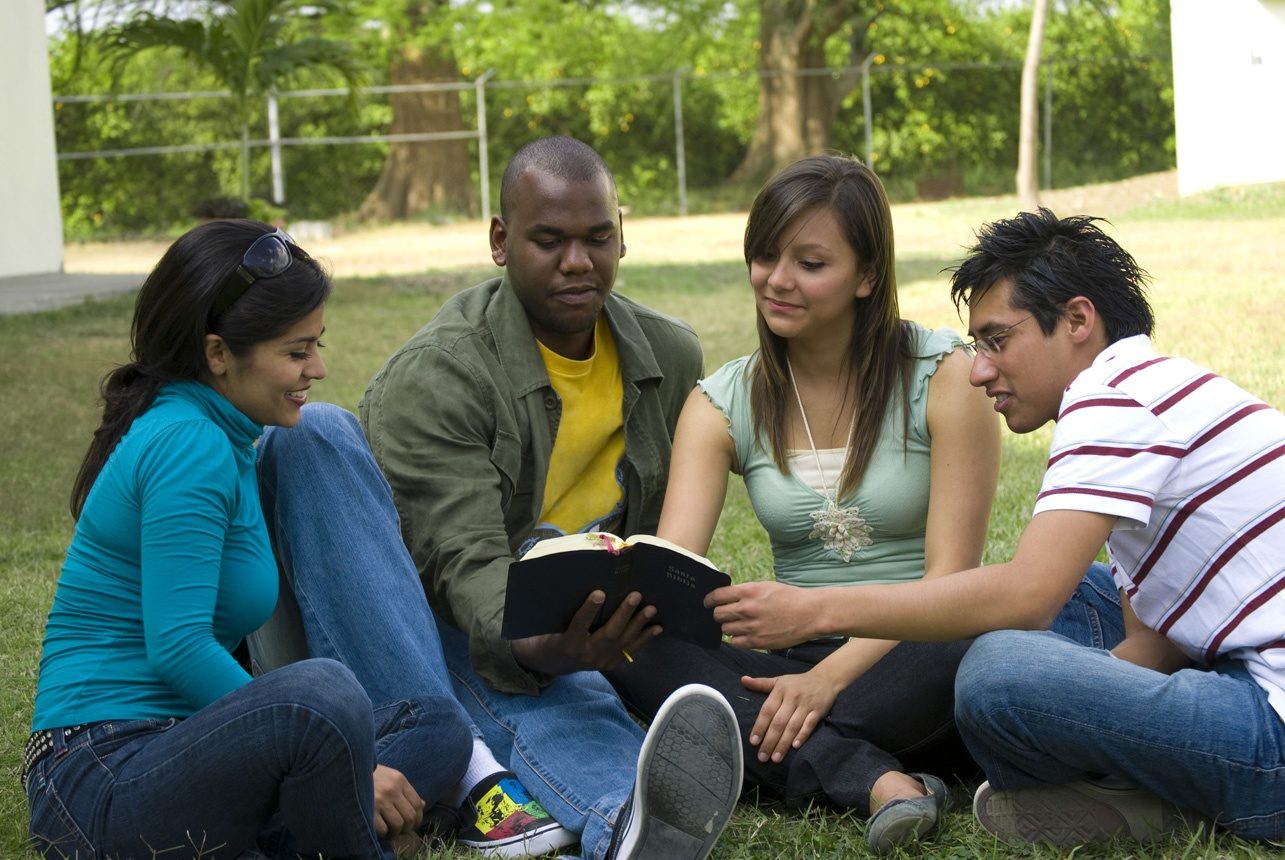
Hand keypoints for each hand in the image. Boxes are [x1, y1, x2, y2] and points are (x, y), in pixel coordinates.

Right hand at [372, 764, 424, 837]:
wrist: (346, 770)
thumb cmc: (368, 776)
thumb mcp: (389, 777)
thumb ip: (405, 791)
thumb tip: (423, 805)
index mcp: (399, 779)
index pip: (417, 803)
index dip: (417, 819)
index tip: (412, 825)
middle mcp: (392, 789)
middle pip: (409, 816)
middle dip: (406, 828)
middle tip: (398, 830)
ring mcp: (379, 799)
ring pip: (398, 824)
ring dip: (394, 832)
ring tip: (388, 830)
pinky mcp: (367, 809)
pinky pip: (382, 829)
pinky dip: (382, 833)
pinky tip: (377, 829)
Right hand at [511, 590, 660, 674]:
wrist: (559, 662)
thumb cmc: (557, 633)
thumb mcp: (556, 623)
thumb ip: (568, 608)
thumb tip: (582, 579)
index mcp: (569, 641)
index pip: (580, 624)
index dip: (590, 609)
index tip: (600, 592)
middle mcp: (586, 653)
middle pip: (609, 633)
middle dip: (624, 614)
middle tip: (636, 595)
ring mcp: (601, 661)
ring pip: (623, 642)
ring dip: (639, 624)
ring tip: (651, 609)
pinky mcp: (612, 664)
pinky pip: (630, 651)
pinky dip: (645, 638)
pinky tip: (657, 627)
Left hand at [705, 580, 817, 648]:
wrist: (809, 613)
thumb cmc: (789, 597)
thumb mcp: (765, 586)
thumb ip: (745, 592)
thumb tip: (726, 597)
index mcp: (749, 591)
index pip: (717, 596)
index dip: (709, 600)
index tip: (707, 603)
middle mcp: (747, 609)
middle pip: (718, 614)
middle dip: (718, 614)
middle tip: (724, 614)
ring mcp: (752, 626)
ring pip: (725, 629)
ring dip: (729, 627)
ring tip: (738, 624)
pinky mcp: (758, 642)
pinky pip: (736, 643)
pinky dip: (737, 639)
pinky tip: (744, 634)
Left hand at [742, 671, 838, 762]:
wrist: (825, 678)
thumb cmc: (798, 683)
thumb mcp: (779, 681)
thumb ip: (761, 683)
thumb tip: (743, 680)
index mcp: (780, 690)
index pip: (767, 710)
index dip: (760, 726)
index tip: (753, 742)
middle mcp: (792, 698)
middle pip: (779, 722)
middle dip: (770, 740)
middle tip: (762, 757)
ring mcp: (806, 705)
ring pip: (793, 726)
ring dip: (784, 743)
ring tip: (775, 758)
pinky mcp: (818, 711)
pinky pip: (809, 725)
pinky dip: (802, 735)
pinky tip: (795, 747)